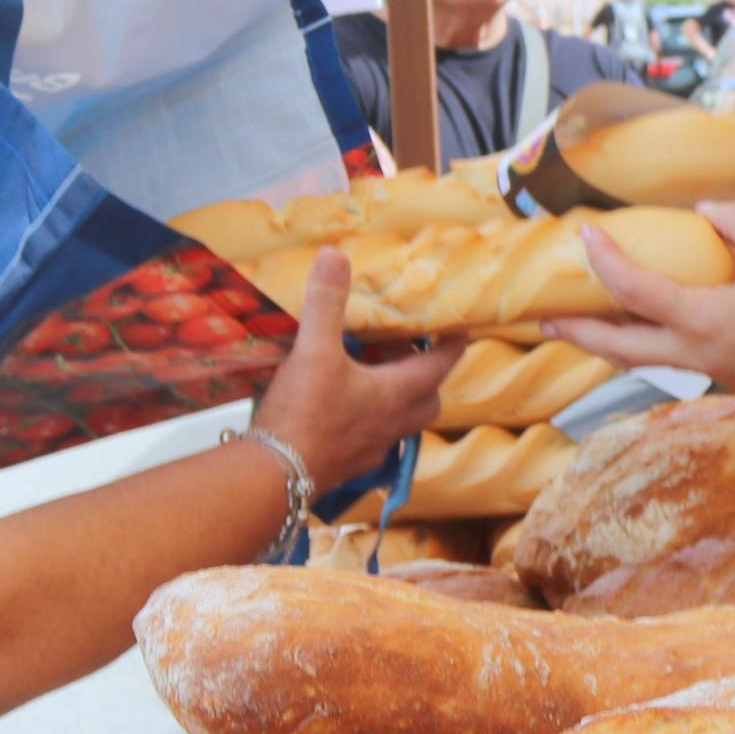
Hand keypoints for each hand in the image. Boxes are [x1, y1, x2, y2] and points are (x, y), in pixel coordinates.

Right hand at [248, 248, 460, 487]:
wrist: (275, 477)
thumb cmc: (302, 414)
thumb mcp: (314, 349)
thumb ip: (326, 302)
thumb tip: (334, 256)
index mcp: (396, 393)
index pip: (440, 365)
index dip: (452, 343)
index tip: (459, 328)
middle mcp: (393, 424)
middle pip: (429, 398)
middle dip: (426, 373)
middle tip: (407, 350)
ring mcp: (374, 449)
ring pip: (403, 422)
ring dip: (398, 399)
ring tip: (374, 375)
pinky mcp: (351, 465)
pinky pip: (376, 441)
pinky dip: (371, 422)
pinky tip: (345, 410)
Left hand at [558, 202, 734, 401]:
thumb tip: (705, 211)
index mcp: (699, 319)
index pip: (631, 289)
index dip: (602, 260)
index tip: (586, 236)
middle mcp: (691, 353)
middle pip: (615, 348)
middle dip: (575, 334)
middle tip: (543, 321)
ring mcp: (704, 371)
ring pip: (637, 361)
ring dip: (604, 344)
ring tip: (579, 328)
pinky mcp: (720, 377)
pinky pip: (664, 361)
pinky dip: (639, 346)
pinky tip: (639, 328)